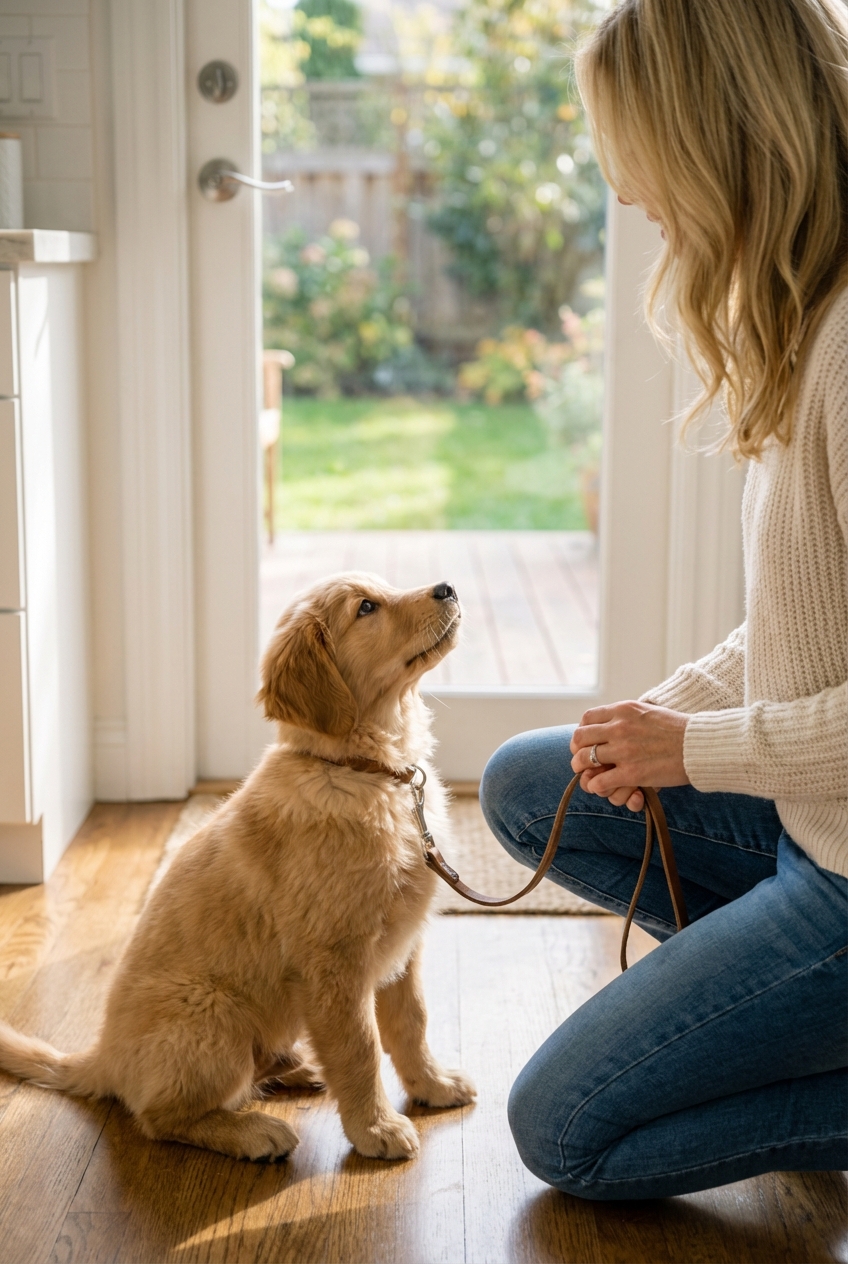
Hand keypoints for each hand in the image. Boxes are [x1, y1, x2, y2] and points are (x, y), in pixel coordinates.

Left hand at [570, 701, 689, 811]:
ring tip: (587, 774)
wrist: (700, 745)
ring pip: (585, 759)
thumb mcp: (649, 711)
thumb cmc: (679, 729)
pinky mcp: (631, 772)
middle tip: (581, 759)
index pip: (588, 718)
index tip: (585, 741)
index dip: (582, 731)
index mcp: (623, 710)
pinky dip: (596, 785)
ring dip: (582, 768)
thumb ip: (629, 716)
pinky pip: (600, 781)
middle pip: (581, 738)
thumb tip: (615, 722)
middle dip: (578, 750)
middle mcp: (619, 727)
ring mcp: (623, 750)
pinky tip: (600, 786)